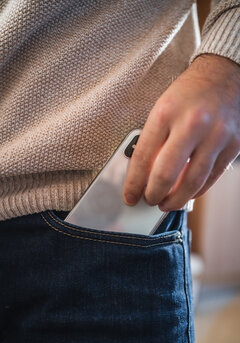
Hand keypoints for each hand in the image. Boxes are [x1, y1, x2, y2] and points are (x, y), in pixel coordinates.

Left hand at [123, 54, 239, 210]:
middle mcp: (192, 124)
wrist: (224, 74)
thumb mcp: (162, 109)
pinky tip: (186, 194)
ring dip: (175, 200)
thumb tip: (144, 175)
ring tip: (166, 203)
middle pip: (166, 174)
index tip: (129, 196)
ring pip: (191, 182)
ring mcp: (216, 136)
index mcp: (166, 113)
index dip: (133, 183)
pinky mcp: (233, 145)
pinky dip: (196, 191)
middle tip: (149, 200)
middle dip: (153, 195)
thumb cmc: (188, 94)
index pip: (142, 158)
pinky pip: (211, 178)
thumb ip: (154, 141)